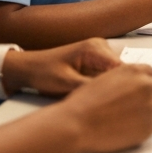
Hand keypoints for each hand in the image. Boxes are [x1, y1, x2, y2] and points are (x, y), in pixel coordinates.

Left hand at [2, 37, 121, 96]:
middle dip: (117, 88)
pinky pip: (106, 76)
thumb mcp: (67, 84)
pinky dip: (103, 87)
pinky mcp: (94, 62)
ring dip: (110, 89)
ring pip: (114, 75)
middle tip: (111, 106)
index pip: (122, 68)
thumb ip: (91, 87)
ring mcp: (97, 53)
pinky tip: (96, 97)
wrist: (26, 69)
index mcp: (94, 48)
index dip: (125, 86)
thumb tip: (113, 95)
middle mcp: (99, 47)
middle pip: (121, 72)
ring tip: (101, 101)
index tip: (123, 102)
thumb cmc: (42, 72)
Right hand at [60, 63, 151, 152]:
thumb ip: (124, 80)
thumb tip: (133, 87)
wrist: (76, 123)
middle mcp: (146, 86)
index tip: (140, 91)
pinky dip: (145, 129)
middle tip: (142, 105)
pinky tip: (129, 130)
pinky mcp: (148, 126)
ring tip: (136, 120)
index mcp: (133, 71)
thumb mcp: (105, 80)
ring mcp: (150, 106)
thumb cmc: (83, 103)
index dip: (146, 83)